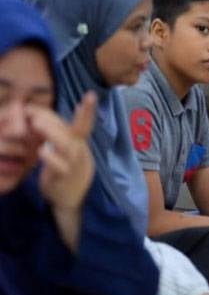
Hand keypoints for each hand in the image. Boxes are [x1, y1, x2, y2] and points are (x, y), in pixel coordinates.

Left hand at [27, 92, 95, 210]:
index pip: (84, 124)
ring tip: (35, 124)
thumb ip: (54, 134)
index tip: (90, 95)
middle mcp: (80, 152)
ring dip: (52, 133)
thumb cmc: (64, 171)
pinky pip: (61, 167)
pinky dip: (51, 158)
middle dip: (54, 120)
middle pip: (74, 132)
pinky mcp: (65, 179)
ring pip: (68, 147)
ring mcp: (75, 166)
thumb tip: (36, 115)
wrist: (71, 200)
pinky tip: (41, 151)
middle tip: (32, 114)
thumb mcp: (62, 151)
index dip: (88, 110)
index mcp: (79, 144)